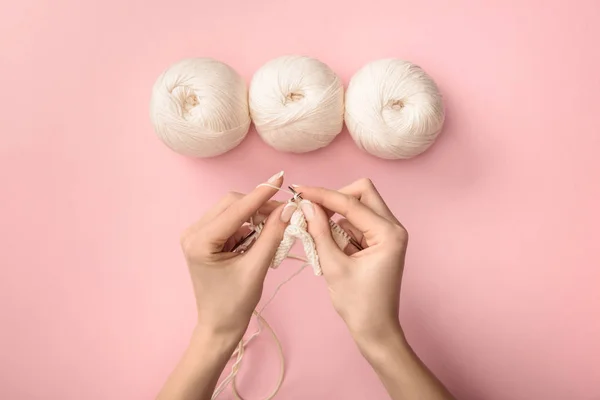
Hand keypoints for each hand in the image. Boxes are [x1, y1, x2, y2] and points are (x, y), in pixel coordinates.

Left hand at [158, 172, 296, 399]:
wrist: (219, 326)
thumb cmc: (234, 303)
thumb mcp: (256, 269)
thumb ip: (272, 236)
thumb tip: (288, 209)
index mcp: (200, 241)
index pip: (235, 208)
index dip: (260, 194)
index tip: (280, 180)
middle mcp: (194, 232)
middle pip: (232, 204)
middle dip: (260, 206)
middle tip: (286, 212)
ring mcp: (197, 235)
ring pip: (233, 210)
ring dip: (256, 215)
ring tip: (277, 226)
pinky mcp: (205, 239)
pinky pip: (232, 221)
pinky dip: (250, 224)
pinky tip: (263, 234)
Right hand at [296, 179, 453, 399]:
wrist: (375, 331)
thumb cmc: (358, 304)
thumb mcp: (333, 266)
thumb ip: (319, 232)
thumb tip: (307, 206)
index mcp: (388, 233)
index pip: (351, 202)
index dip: (322, 195)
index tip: (299, 191)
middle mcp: (393, 228)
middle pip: (362, 193)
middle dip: (334, 199)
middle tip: (311, 211)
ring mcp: (388, 234)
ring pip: (358, 207)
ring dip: (336, 216)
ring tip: (316, 235)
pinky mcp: (379, 242)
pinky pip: (357, 224)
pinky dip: (340, 229)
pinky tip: (327, 245)